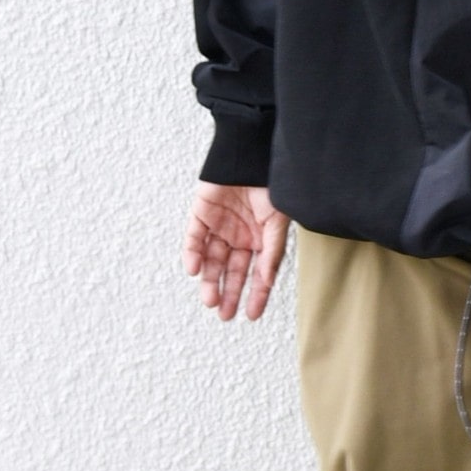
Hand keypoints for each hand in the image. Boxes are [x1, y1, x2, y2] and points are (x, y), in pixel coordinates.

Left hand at [182, 182, 290, 320]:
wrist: (250, 155)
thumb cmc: (271, 186)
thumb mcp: (277, 224)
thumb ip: (271, 254)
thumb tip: (267, 282)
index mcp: (259, 240)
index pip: (256, 273)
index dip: (255, 294)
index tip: (252, 315)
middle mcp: (239, 237)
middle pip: (231, 271)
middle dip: (228, 293)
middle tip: (224, 314)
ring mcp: (219, 227)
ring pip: (211, 260)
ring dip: (210, 280)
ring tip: (210, 299)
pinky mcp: (201, 214)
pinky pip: (194, 238)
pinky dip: (193, 254)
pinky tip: (195, 270)